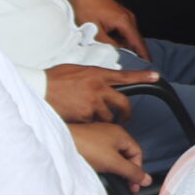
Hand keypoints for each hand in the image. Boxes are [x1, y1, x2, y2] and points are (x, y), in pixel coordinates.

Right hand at [43, 62, 158, 123]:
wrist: (38, 89)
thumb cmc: (54, 79)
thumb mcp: (76, 71)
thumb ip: (92, 76)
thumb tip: (99, 81)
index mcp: (97, 74)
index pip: (125, 76)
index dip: (143, 76)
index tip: (156, 76)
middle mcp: (98, 88)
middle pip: (123, 103)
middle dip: (126, 113)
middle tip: (125, 117)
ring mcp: (92, 103)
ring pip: (108, 116)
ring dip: (103, 119)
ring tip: (89, 116)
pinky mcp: (85, 116)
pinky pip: (93, 123)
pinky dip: (89, 123)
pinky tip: (78, 118)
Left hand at [62, 0, 145, 56]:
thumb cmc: (85, 7)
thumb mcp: (95, 30)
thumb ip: (107, 44)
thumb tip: (116, 52)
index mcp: (124, 21)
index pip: (138, 42)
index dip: (143, 54)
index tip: (148, 64)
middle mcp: (128, 17)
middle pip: (136, 39)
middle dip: (136, 52)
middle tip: (133, 64)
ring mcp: (124, 14)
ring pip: (129, 34)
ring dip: (127, 44)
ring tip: (122, 56)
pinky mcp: (119, 13)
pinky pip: (124, 29)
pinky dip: (122, 38)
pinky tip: (114, 43)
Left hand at [69, 121, 149, 190]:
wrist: (59, 144)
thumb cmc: (84, 146)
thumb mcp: (113, 163)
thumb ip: (131, 172)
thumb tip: (146, 179)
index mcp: (121, 134)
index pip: (137, 154)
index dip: (137, 170)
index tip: (134, 184)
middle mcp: (111, 134)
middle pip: (126, 155)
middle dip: (126, 171)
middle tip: (125, 185)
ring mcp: (99, 138)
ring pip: (114, 156)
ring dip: (114, 168)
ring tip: (109, 177)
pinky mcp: (88, 143)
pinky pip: (102, 156)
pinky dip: (103, 164)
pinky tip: (97, 170)